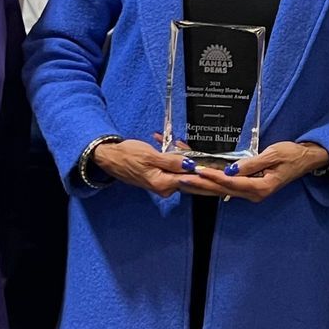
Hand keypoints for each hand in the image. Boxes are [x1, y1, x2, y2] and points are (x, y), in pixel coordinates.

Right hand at [92, 139, 221, 197]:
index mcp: (163, 184)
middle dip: (193, 160)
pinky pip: (173, 167)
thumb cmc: (128, 155)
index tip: (217, 169)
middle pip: (188, 175)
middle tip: (194, 147)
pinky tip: (170, 145)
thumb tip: (191, 166)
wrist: (110, 157)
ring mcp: (162, 182)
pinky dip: (173, 156)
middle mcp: (165, 187)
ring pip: (181, 169)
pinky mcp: (159, 177)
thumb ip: (172, 162)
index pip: (191, 181)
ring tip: (178, 142)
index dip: (205, 174)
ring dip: (181, 155)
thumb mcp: (151, 156)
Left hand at [184, 141, 328, 202]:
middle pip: (221, 190)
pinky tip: (199, 179)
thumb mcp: (273, 155)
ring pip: (221, 190)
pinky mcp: (248, 186)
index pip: (231, 183)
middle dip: (200, 184)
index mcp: (260, 188)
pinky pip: (227, 185)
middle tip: (181, 179)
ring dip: (202, 185)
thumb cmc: (291, 155)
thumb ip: (252, 163)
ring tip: (183, 181)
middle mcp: (253, 194)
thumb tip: (231, 169)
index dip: (212, 177)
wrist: (305, 159)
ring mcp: (250, 192)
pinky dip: (212, 181)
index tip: (197, 171)